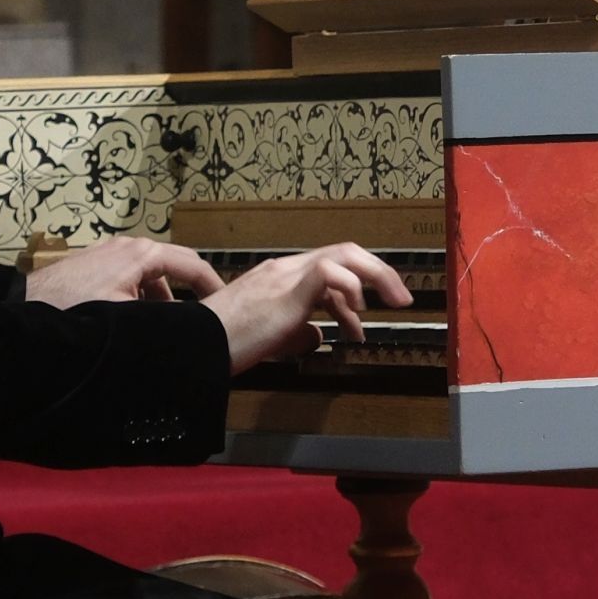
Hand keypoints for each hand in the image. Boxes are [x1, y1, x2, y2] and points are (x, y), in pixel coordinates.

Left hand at [22, 235, 220, 309]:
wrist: (25, 309)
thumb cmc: (74, 311)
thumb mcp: (127, 317)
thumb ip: (163, 317)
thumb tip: (191, 330)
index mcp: (143, 254)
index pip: (193, 265)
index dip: (214, 285)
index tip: (227, 305)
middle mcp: (130, 246)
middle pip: (174, 265)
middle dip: (190, 290)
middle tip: (203, 316)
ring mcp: (111, 253)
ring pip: (151, 274)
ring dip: (163, 297)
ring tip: (165, 326)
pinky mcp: (96, 264)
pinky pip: (131, 276)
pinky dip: (142, 295)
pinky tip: (135, 319)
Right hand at [207, 242, 413, 371]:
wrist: (196, 347)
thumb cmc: (224, 345)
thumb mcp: (270, 337)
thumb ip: (296, 331)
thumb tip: (320, 335)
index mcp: (278, 277)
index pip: (328, 265)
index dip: (357, 282)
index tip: (371, 307)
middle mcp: (283, 270)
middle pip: (343, 251)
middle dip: (378, 272)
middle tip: (401, 297)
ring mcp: (284, 277)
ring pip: (343, 255)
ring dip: (376, 277)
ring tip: (394, 302)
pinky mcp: (285, 292)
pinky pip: (328, 274)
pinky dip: (350, 289)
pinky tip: (355, 315)